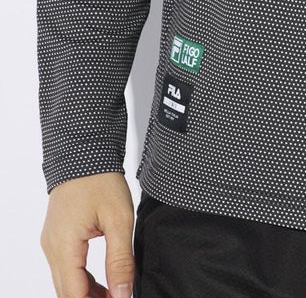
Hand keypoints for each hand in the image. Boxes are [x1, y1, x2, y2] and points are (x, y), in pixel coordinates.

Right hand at [40, 172, 135, 297]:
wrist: (84, 152)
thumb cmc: (101, 180)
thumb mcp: (119, 219)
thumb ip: (121, 260)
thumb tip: (124, 293)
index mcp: (64, 247)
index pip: (74, 295)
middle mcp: (52, 249)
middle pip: (67, 293)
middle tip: (119, 297)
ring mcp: (52, 244)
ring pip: (66, 283)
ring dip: (87, 294)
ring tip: (115, 294)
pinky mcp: (57, 238)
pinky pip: (67, 269)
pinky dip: (83, 280)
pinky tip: (103, 284)